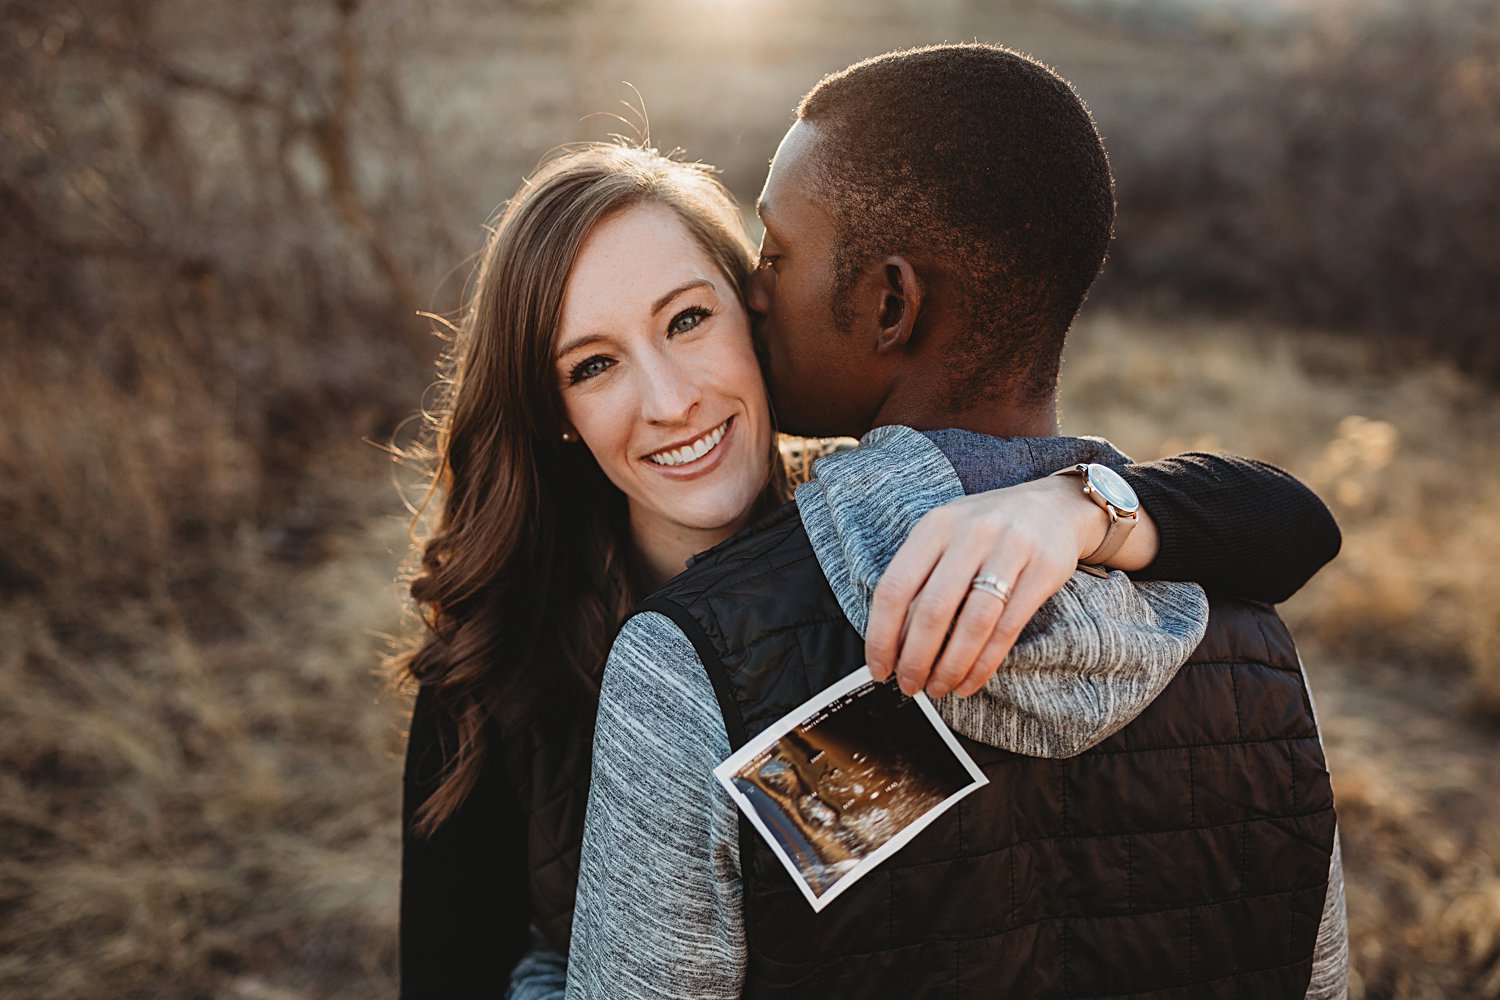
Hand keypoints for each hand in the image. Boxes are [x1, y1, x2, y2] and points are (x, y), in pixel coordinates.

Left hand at [864, 475, 1144, 698]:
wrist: (1054, 506)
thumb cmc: (986, 531)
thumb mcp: (947, 538)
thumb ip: (920, 579)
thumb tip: (892, 643)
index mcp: (935, 525)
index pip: (895, 587)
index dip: (882, 635)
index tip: (878, 667)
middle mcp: (970, 533)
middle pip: (933, 609)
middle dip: (916, 658)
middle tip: (909, 686)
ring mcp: (1010, 549)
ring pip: (973, 623)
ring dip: (950, 666)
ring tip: (938, 688)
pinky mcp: (1044, 569)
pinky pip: (1008, 628)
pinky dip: (984, 663)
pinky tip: (970, 681)